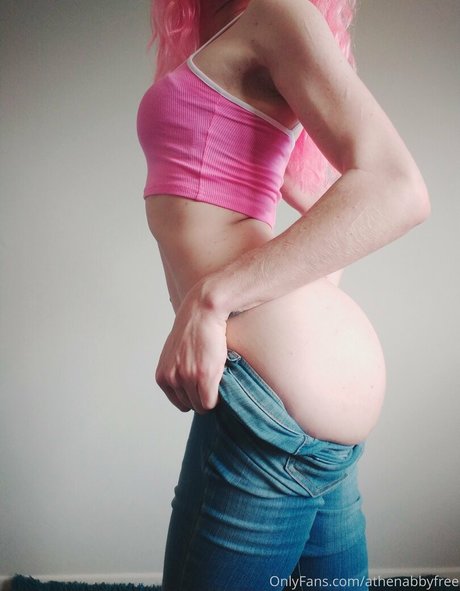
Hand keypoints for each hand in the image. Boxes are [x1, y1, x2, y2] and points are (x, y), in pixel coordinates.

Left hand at [155, 283, 227, 413]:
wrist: (202, 312)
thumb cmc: (193, 330)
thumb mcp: (175, 353)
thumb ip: (175, 372)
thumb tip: (186, 391)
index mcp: (162, 376)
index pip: (179, 402)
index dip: (194, 396)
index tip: (202, 385)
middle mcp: (172, 378)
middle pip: (190, 405)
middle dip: (202, 396)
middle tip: (211, 379)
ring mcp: (187, 378)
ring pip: (201, 405)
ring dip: (211, 396)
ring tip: (215, 377)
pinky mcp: (203, 376)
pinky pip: (210, 402)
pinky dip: (218, 397)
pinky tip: (221, 380)